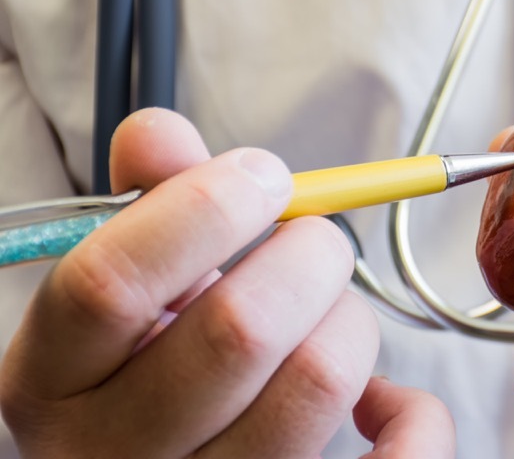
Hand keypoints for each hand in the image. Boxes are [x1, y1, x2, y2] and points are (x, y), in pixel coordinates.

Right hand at [0, 108, 453, 457]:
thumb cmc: (151, 366)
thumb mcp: (129, 287)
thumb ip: (148, 204)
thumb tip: (158, 134)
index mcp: (55, 383)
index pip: (111, 282)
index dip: (203, 206)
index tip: (263, 175)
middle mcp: (115, 454)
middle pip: (239, 328)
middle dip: (309, 251)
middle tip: (315, 239)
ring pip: (319, 381)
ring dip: (351, 317)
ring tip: (332, 310)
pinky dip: (410, 411)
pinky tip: (380, 398)